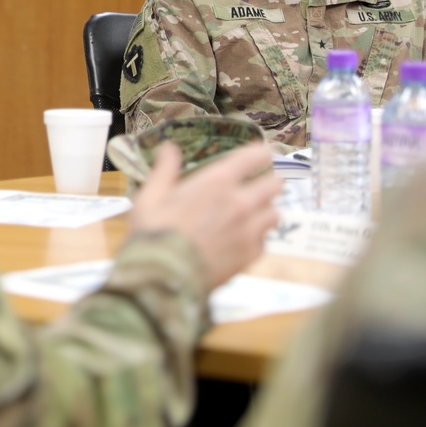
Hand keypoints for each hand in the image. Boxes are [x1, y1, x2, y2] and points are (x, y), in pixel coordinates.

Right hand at [129, 141, 281, 288]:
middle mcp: (240, 203)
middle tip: (260, 184)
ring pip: (274, 213)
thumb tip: (168, 147)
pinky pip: (265, 241)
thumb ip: (165, 170)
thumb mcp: (150, 196)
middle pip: (274, 185)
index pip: (253, 157)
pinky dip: (257, 237)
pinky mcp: (250, 256)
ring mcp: (249, 231)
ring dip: (265, 210)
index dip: (261, 152)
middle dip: (269, 181)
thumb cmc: (153, 233)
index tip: (262, 152)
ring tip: (254, 213)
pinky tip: (242, 240)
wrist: (164, 278)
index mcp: (217, 182)